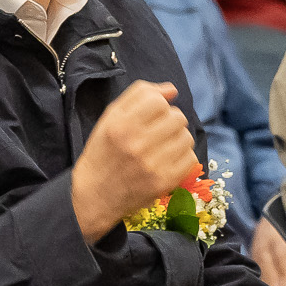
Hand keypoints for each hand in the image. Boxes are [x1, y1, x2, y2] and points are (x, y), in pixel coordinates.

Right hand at [70, 81, 200, 241]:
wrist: (95, 195)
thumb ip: (139, 96)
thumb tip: (172, 89)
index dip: (158, 106)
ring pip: (186, 137)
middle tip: (157, 133)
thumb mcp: (110, 118)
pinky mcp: (164, 182)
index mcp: (120, 125)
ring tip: (162, 146)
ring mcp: (152, 165)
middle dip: (169, 122)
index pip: (158, 101)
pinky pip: (191, 158)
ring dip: (177, 139)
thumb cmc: (103, 152)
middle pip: (177, 117)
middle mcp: (136, 144)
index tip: (151, 116)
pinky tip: (167, 160)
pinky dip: (182, 157)